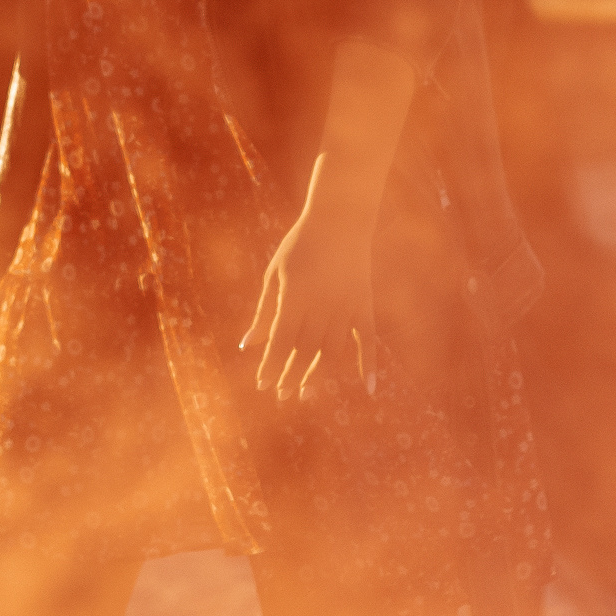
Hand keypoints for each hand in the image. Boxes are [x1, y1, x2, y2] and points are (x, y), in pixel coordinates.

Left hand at [238, 204, 377, 399]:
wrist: (340, 220)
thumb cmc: (299, 246)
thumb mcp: (275, 274)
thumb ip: (264, 312)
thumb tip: (247, 345)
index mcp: (295, 296)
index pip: (281, 341)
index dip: (271, 365)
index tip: (262, 384)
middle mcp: (321, 306)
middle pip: (305, 351)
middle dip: (290, 376)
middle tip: (281, 394)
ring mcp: (347, 308)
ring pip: (333, 353)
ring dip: (319, 375)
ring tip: (306, 392)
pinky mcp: (365, 306)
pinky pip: (368, 342)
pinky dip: (368, 366)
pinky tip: (367, 389)